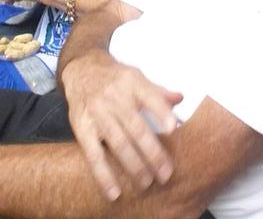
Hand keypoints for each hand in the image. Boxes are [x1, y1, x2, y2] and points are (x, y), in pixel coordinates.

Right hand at [61, 50, 182, 200]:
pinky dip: (103, 175)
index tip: (174, 128)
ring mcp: (97, 113)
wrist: (82, 69)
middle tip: (166, 172)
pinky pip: (93, 155)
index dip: (161, 112)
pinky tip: (114, 192)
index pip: (150, 96)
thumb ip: (157, 92)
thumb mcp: (137, 76)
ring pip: (118, 142)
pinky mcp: (81, 128)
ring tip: (147, 183)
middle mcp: (114, 97)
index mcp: (132, 82)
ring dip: (133, 165)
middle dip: (152, 151)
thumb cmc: (116, 77)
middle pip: (135, 126)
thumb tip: (180, 99)